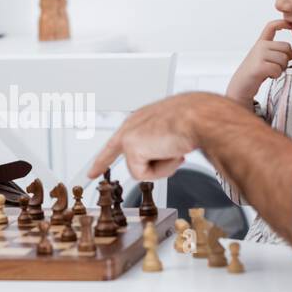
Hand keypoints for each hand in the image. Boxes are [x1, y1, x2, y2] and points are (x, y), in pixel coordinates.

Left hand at [87, 93, 221, 180]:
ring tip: (174, 150)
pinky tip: (171, 154)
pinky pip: (144, 174)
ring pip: (140, 168)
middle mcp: (133, 124)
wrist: (201, 117)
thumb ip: (168, 140)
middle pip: (112, 152)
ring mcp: (130, 135)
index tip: (91, 171)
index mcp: (144, 118)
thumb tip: (177, 151)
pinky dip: (162, 170)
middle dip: (103, 163)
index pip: (119, 139)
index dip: (104, 157)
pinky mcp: (131, 147)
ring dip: (162, 166)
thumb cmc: (198, 118)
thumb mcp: (179, 128)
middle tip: (90, 174)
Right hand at [225, 20, 291, 104]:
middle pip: (286, 47)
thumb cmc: (254, 74)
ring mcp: (258, 55)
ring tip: (270, 72)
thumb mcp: (267, 61)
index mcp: (261, 43)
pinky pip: (278, 69)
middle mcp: (260, 46)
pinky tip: (267, 76)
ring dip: (281, 68)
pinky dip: (276, 75)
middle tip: (275, 66)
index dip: (282, 23)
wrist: (240, 87)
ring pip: (284, 58)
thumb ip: (279, 54)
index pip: (271, 26)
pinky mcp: (259, 66)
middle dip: (285, 59)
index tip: (291, 25)